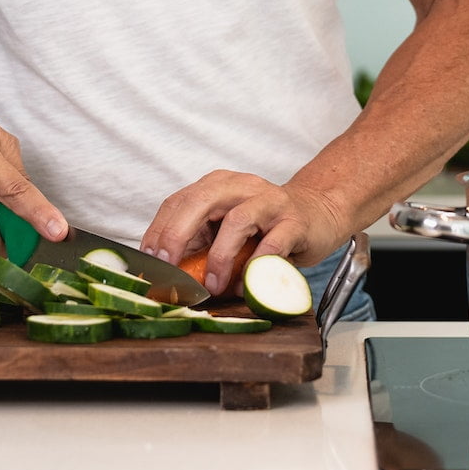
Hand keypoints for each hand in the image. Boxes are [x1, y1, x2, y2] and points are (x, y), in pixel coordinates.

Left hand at [141, 171, 345, 295]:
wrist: (318, 213)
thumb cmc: (265, 226)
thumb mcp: (225, 229)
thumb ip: (199, 243)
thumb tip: (165, 273)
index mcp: (217, 185)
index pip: (178, 201)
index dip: (159, 230)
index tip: (150, 260)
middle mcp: (240, 186)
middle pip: (200, 202)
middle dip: (178, 235)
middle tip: (169, 268)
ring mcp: (269, 201)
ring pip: (237, 220)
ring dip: (219, 256)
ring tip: (213, 284)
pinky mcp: (294, 220)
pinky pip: (272, 242)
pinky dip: (255, 266)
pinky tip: (246, 284)